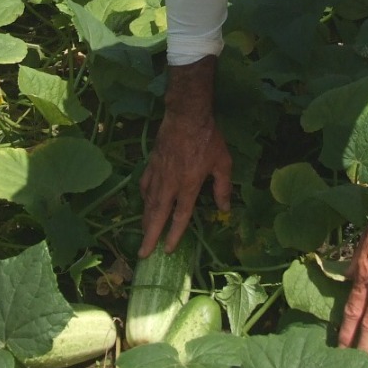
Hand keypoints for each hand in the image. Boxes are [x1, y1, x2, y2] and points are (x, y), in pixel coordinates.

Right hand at [139, 58, 232, 256]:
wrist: (186, 114)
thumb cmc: (208, 138)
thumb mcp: (223, 163)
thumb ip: (223, 188)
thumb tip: (225, 209)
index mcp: (188, 185)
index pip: (180, 216)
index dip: (174, 235)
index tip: (167, 249)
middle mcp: (170, 183)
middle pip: (158, 214)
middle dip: (150, 235)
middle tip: (142, 253)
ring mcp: (158, 173)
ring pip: (149, 201)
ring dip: (145, 219)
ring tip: (143, 233)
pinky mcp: (152, 162)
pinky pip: (144, 183)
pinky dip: (143, 195)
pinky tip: (143, 201)